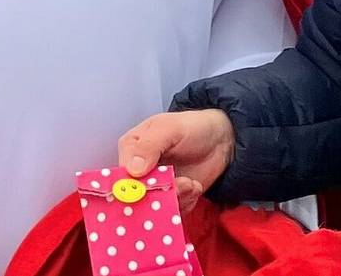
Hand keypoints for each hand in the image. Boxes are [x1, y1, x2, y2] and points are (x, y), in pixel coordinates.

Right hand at [117, 109, 234, 210]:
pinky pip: (173, 212)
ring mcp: (156, 187)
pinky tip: (195, 188)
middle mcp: (139, 172)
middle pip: (137, 196)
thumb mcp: (169, 129)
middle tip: (181, 185)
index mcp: (131, 150)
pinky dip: (186, 204)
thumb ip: (149, 146)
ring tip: (191, 184)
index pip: (121, 175)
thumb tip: (132, 170)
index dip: (131, 187)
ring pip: (156, 207)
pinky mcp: (173, 199)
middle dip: (159, 196)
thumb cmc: (191, 127)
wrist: (220, 139)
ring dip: (177, 199)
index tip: (148, 190)